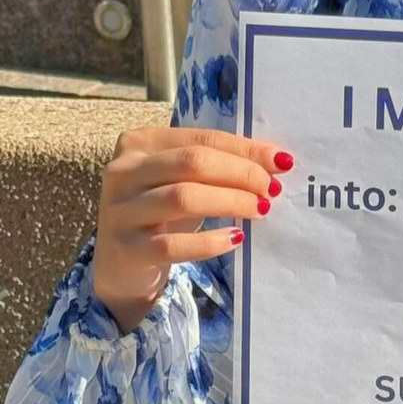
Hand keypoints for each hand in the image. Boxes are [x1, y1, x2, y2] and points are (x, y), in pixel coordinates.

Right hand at [90, 125, 292, 333]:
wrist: (121, 265)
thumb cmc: (161, 213)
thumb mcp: (182, 180)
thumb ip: (217, 165)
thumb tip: (276, 161)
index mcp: (140, 142)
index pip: (202, 138)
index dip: (246, 149)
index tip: (281, 162)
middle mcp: (123, 171)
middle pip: (193, 162)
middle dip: (241, 173)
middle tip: (271, 189)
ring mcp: (120, 210)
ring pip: (184, 197)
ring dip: (230, 202)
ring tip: (259, 209)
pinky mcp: (126, 248)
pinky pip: (172, 244)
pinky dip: (209, 241)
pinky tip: (235, 238)